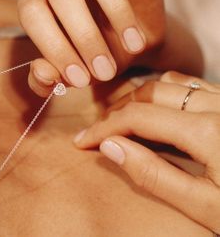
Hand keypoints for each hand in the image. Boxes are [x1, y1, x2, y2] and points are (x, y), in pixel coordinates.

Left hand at [18, 0, 164, 96]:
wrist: (135, 42)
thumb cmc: (101, 54)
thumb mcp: (78, 72)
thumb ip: (51, 77)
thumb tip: (41, 72)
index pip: (33, 13)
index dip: (55, 47)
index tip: (81, 78)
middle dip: (85, 36)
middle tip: (106, 70)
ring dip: (115, 10)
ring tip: (133, 44)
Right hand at [73, 71, 219, 233]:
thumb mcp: (205, 207)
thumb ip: (155, 174)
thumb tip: (112, 148)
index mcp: (207, 131)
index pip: (138, 118)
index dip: (105, 128)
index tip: (83, 142)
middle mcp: (216, 105)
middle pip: (150, 92)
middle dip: (119, 109)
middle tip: (99, 130)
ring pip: (169, 83)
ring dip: (139, 96)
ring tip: (120, 115)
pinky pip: (190, 84)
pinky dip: (164, 91)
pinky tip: (155, 104)